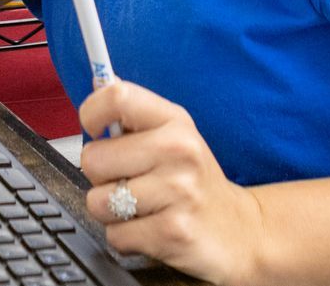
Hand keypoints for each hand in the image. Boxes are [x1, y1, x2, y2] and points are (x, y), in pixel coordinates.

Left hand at [79, 81, 266, 285]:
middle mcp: (178, 150)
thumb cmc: (193, 180)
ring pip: (99, 201)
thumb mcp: (173, 136)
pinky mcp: (173, 232)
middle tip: (129, 181)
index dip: (91, 113)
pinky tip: (150, 229)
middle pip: (93, 159)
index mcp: (174, 120)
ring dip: (111, 211)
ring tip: (141, 208)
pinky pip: (115, 235)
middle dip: (100, 177)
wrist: (238, 229)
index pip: (117, 97)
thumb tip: (96, 90)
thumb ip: (134, 118)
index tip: (95, 130)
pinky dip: (126, 238)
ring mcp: (178, 191)